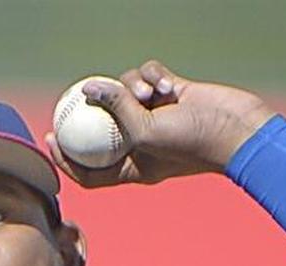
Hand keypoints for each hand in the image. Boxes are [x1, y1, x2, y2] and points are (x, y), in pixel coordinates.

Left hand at [45, 59, 275, 187]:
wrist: (235, 129)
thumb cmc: (191, 143)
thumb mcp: (146, 131)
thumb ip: (116, 110)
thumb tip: (88, 88)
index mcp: (132, 167)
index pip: (90, 170)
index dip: (67, 157)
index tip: (50, 137)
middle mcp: (141, 143)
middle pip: (104, 127)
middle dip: (92, 110)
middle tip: (73, 95)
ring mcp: (156, 118)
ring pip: (125, 94)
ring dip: (131, 86)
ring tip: (148, 93)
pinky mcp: (171, 94)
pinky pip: (149, 77)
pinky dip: (152, 76)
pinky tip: (165, 83)